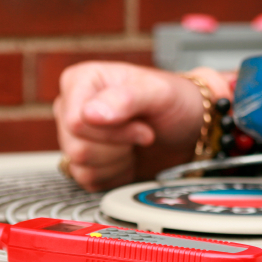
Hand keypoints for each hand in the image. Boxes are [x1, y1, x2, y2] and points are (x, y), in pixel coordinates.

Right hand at [54, 61, 230, 190]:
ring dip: (117, 162)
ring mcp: (75, 136)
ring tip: (135, 144)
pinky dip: (114, 175)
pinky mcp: (84, 161)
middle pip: (77, 147)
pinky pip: (87, 181)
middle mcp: (73, 107)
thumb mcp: (158, 93)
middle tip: (143, 135)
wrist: (188, 129)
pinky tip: (128, 158)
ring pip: (80, 166)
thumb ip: (125, 98)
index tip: (142, 127)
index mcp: (81, 81)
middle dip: (118, 148)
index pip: (77, 121)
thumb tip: (90, 114)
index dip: (113, 132)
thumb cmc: (174, 103)